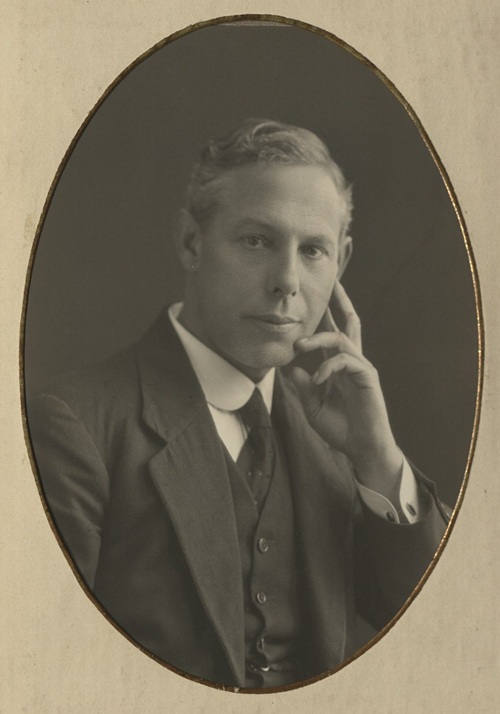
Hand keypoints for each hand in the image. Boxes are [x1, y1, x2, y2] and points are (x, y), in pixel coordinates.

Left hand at [291, 282, 402, 497]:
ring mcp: (361, 367)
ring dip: (317, 338)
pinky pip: (346, 361)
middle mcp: (352, 361)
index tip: (318, 293)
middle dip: (339, 300)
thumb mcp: (312, 406)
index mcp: (339, 365)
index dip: (327, 312)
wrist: (362, 449)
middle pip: (347, 322)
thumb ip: (303, 386)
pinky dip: (327, 367)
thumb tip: (291, 367)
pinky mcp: (367, 377)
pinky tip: (317, 379)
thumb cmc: (341, 429)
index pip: (333, 332)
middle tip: (330, 279)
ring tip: (299, 345)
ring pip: (340, 339)